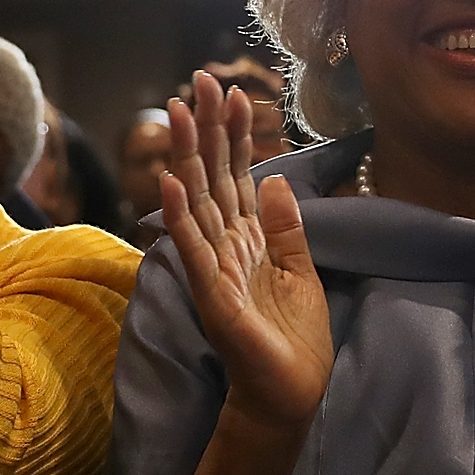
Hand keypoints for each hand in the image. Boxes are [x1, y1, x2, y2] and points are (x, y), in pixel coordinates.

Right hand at [162, 71, 331, 431]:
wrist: (288, 395)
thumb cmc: (293, 341)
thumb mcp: (301, 272)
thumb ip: (287, 227)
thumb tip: (278, 177)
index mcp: (248, 239)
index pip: (238, 175)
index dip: (235, 134)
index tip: (231, 91)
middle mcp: (225, 245)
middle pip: (213, 177)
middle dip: (207, 129)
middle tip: (198, 79)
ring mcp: (213, 267)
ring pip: (197, 202)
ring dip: (188, 156)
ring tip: (180, 113)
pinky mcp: (210, 294)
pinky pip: (193, 249)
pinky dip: (181, 216)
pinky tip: (173, 182)